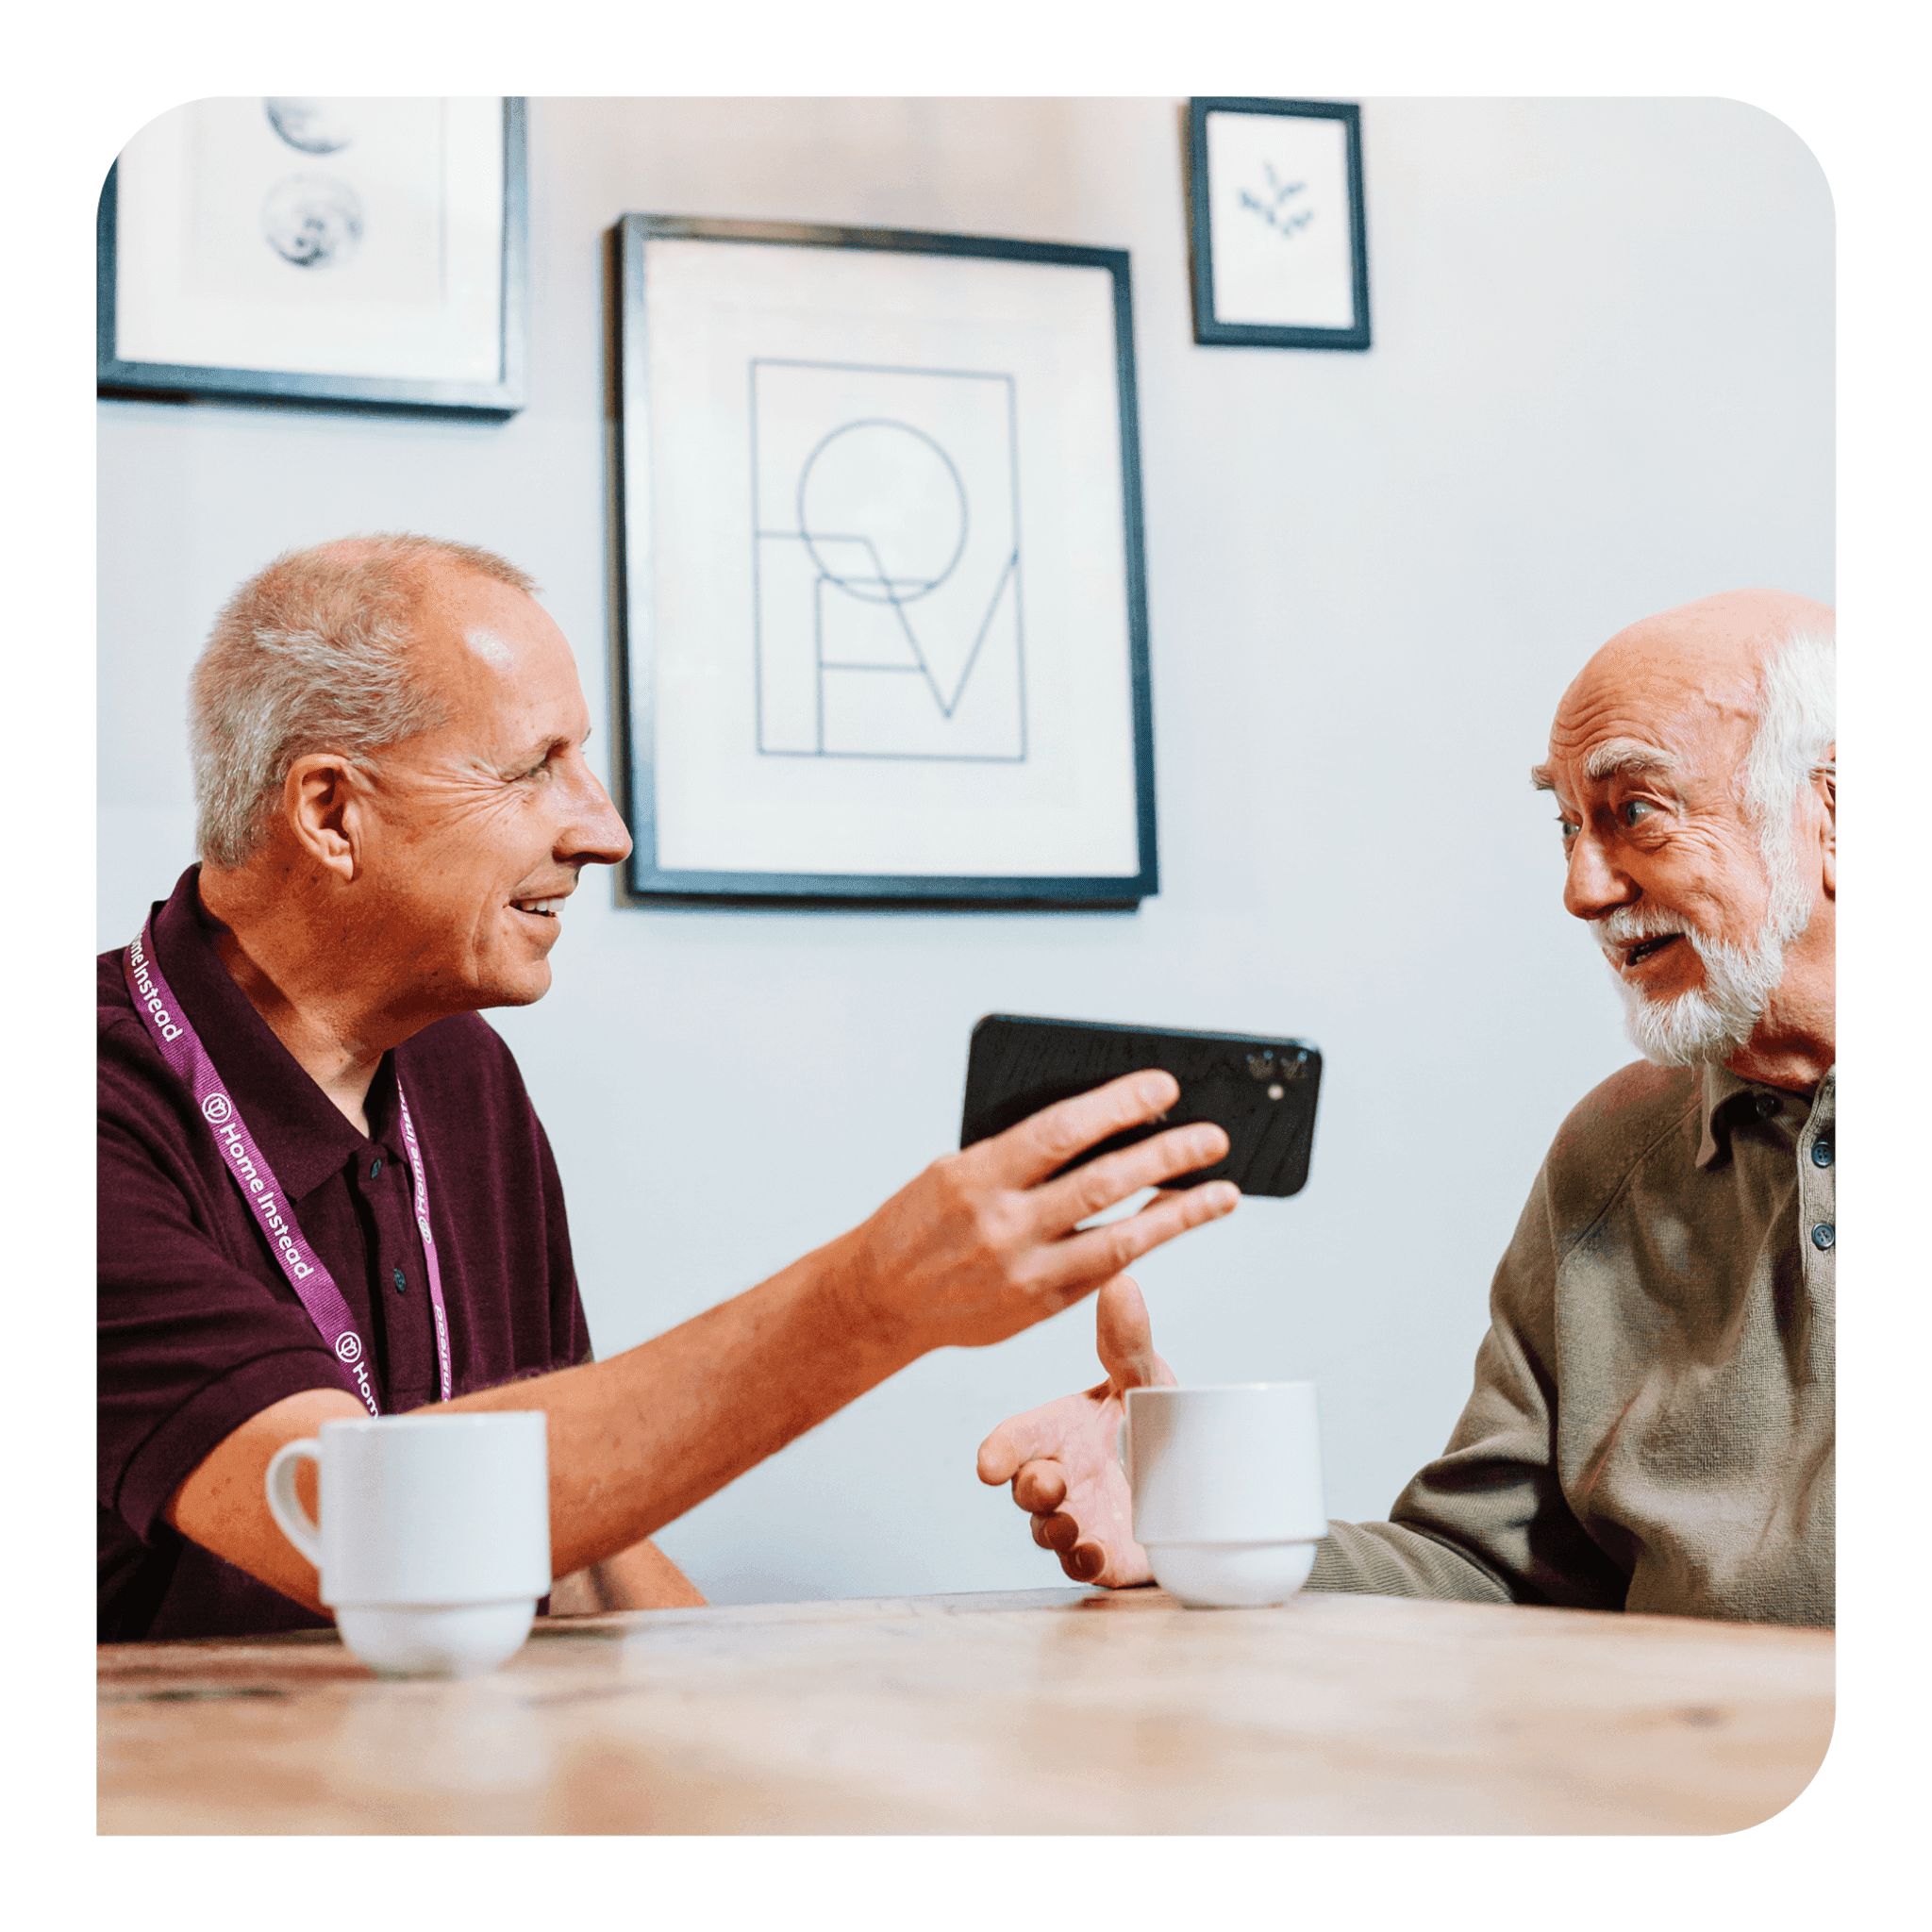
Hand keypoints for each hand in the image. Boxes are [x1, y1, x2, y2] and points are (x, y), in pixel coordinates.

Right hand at [845, 1071, 1234, 1354]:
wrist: (879, 1298)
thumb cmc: (921, 1221)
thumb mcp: (955, 1170)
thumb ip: (1019, 1154)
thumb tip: (1099, 1124)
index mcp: (977, 1176)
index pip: (1062, 1130)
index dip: (1120, 1105)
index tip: (1164, 1087)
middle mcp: (1003, 1225)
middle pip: (1103, 1183)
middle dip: (1167, 1155)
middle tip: (1212, 1138)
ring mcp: (1024, 1272)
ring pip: (1121, 1238)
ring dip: (1180, 1211)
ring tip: (1222, 1191)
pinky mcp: (1039, 1306)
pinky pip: (1107, 1269)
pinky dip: (1147, 1243)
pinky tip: (1175, 1223)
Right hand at [975, 1275, 1173, 1586]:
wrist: (1202, 1477)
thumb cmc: (1154, 1418)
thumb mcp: (1144, 1379)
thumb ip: (1128, 1341)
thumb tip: (1122, 1281)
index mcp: (1061, 1431)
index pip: (1016, 1439)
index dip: (1000, 1451)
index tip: (989, 1464)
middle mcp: (1062, 1477)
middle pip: (1026, 1489)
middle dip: (1031, 1488)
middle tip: (1051, 1482)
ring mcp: (1080, 1520)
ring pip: (1047, 1533)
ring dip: (1053, 1531)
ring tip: (1071, 1527)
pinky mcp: (1106, 1557)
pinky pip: (1084, 1567)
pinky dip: (1084, 1563)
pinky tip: (1095, 1555)